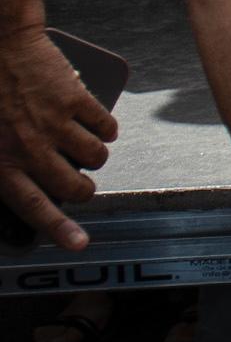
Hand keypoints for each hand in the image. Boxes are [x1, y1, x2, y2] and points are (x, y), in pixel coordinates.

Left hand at [0, 22, 116, 252]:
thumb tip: (21, 182)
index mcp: (0, 163)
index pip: (33, 206)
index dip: (60, 230)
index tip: (80, 243)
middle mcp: (29, 148)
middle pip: (73, 187)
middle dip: (84, 191)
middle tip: (82, 186)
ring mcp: (55, 124)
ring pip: (95, 157)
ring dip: (96, 156)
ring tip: (86, 147)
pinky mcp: (76, 99)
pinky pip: (106, 126)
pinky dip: (108, 129)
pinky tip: (100, 124)